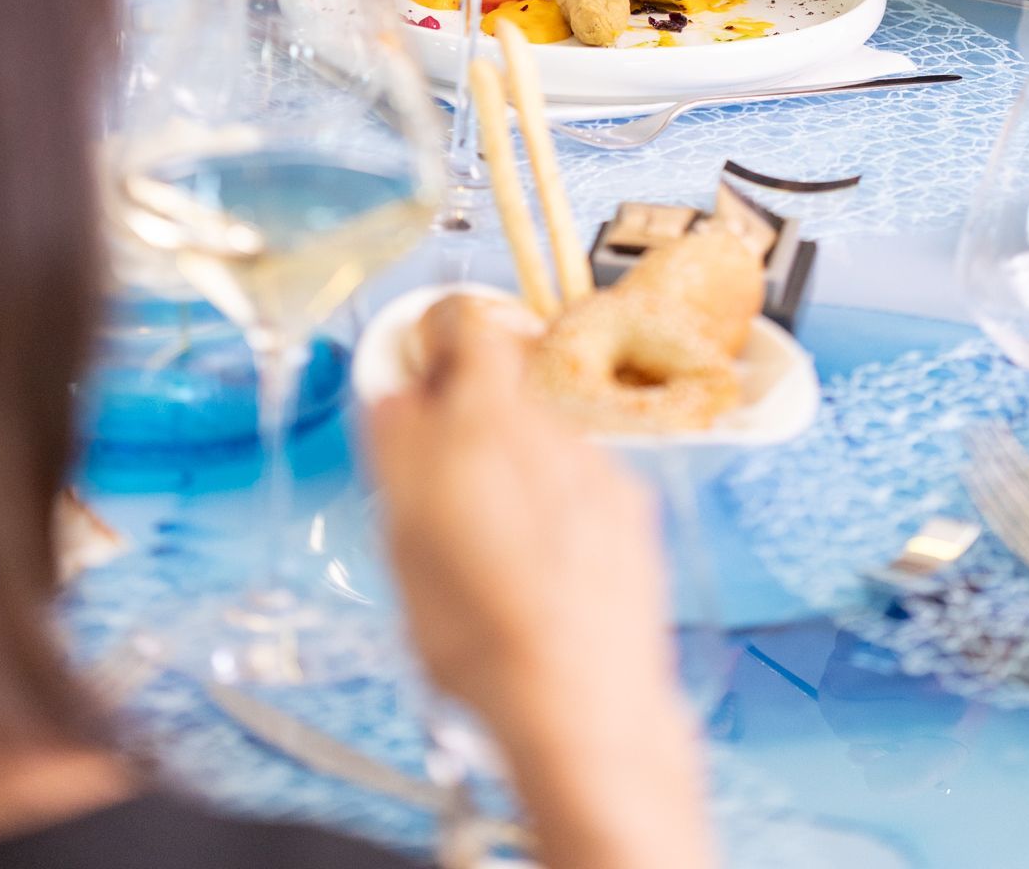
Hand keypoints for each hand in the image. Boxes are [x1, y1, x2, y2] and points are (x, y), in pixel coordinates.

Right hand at [368, 299, 713, 868]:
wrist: (584, 705)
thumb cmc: (481, 639)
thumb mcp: (403, 542)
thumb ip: (399, 449)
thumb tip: (397, 398)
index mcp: (481, 423)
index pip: (467, 323)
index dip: (442, 331)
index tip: (427, 354)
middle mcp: (546, 429)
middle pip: (505, 382)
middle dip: (473, 411)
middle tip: (445, 465)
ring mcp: (595, 464)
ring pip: (543, 432)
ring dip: (517, 459)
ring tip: (497, 535)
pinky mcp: (632, 503)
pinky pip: (581, 476)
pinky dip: (559, 498)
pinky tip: (544, 557)